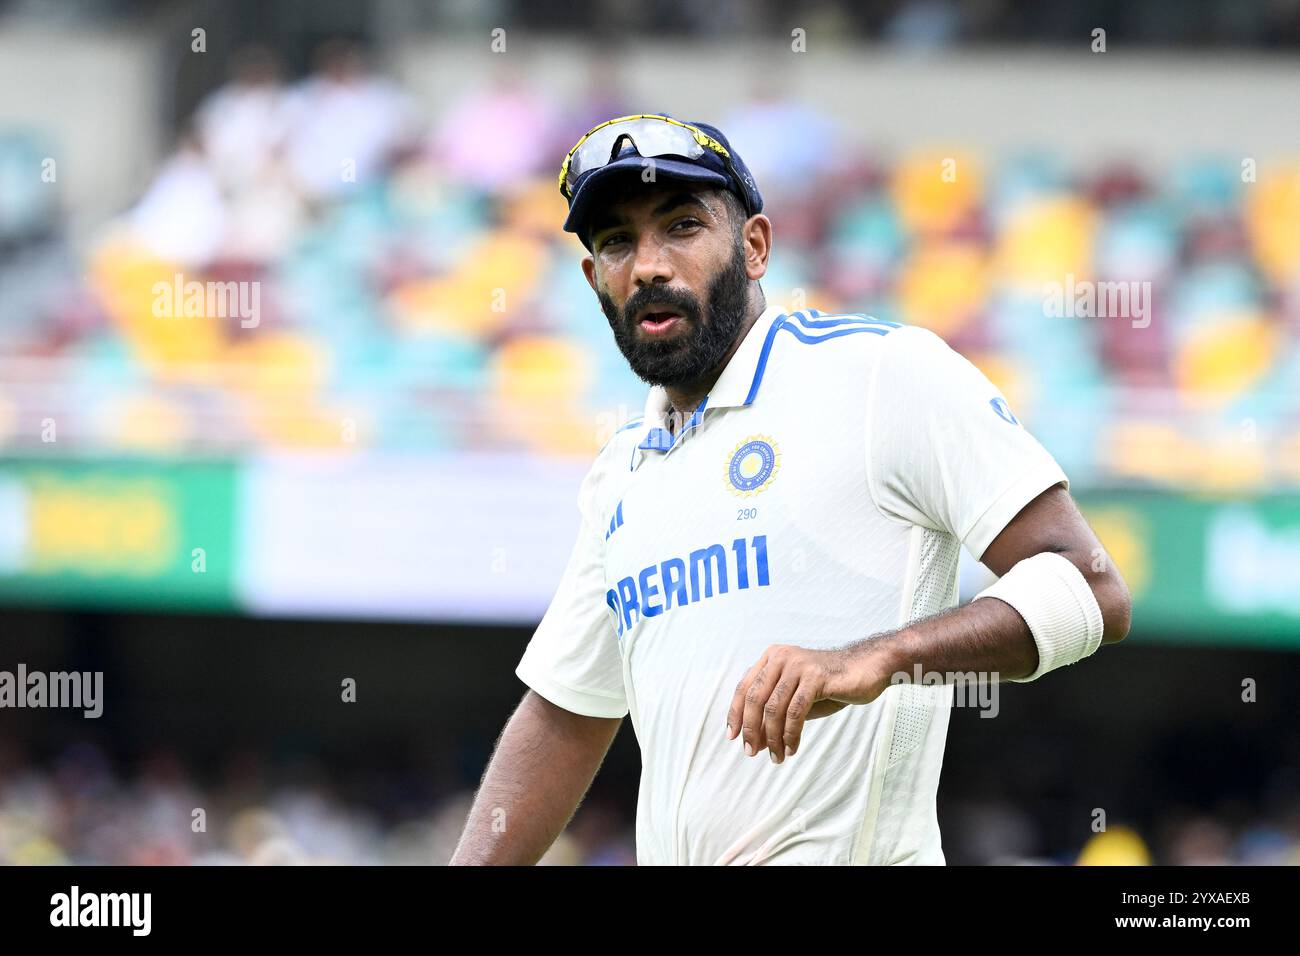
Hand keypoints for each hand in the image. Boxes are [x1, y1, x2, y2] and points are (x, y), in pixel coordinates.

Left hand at [724, 642, 893, 762]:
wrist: (866, 669)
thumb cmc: (830, 685)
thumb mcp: (796, 698)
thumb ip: (775, 713)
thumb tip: (754, 740)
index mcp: (772, 658)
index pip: (745, 688)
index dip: (736, 713)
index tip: (732, 737)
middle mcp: (780, 657)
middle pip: (755, 698)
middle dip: (751, 729)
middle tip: (751, 752)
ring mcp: (798, 665)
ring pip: (774, 708)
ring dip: (772, 737)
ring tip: (776, 757)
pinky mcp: (815, 676)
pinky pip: (795, 711)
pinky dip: (791, 734)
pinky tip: (792, 748)